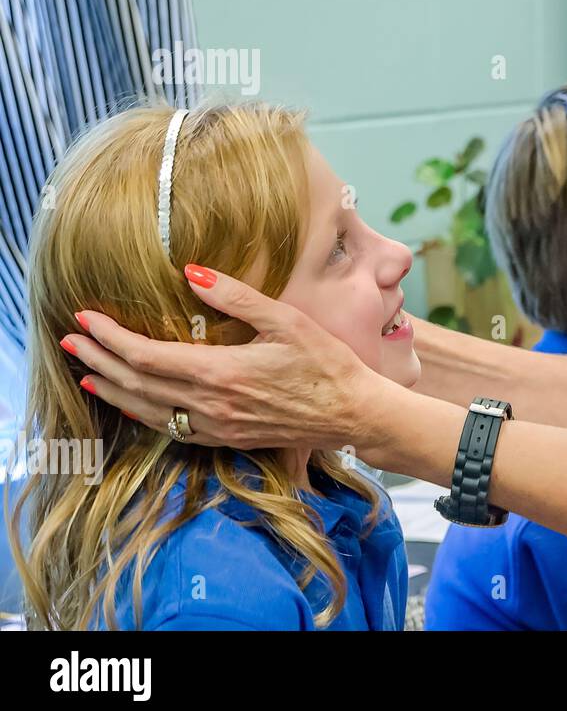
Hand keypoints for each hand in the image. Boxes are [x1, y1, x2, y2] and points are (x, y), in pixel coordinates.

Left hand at [63, 265, 371, 450]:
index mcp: (222, 373)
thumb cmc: (327, 364)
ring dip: (112, 391)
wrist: (353, 412)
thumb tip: (192, 272)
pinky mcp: (227, 439)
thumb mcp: (287, 320)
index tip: (85, 318)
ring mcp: (217, 427)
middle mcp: (211, 405)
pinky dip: (142, 414)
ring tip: (86, 375)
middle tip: (69, 342)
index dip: (110, 338)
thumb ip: (237, 297)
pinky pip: (172, 429)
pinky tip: (133, 406)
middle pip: (137, 384)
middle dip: (98, 362)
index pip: (147, 356)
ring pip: (148, 412)